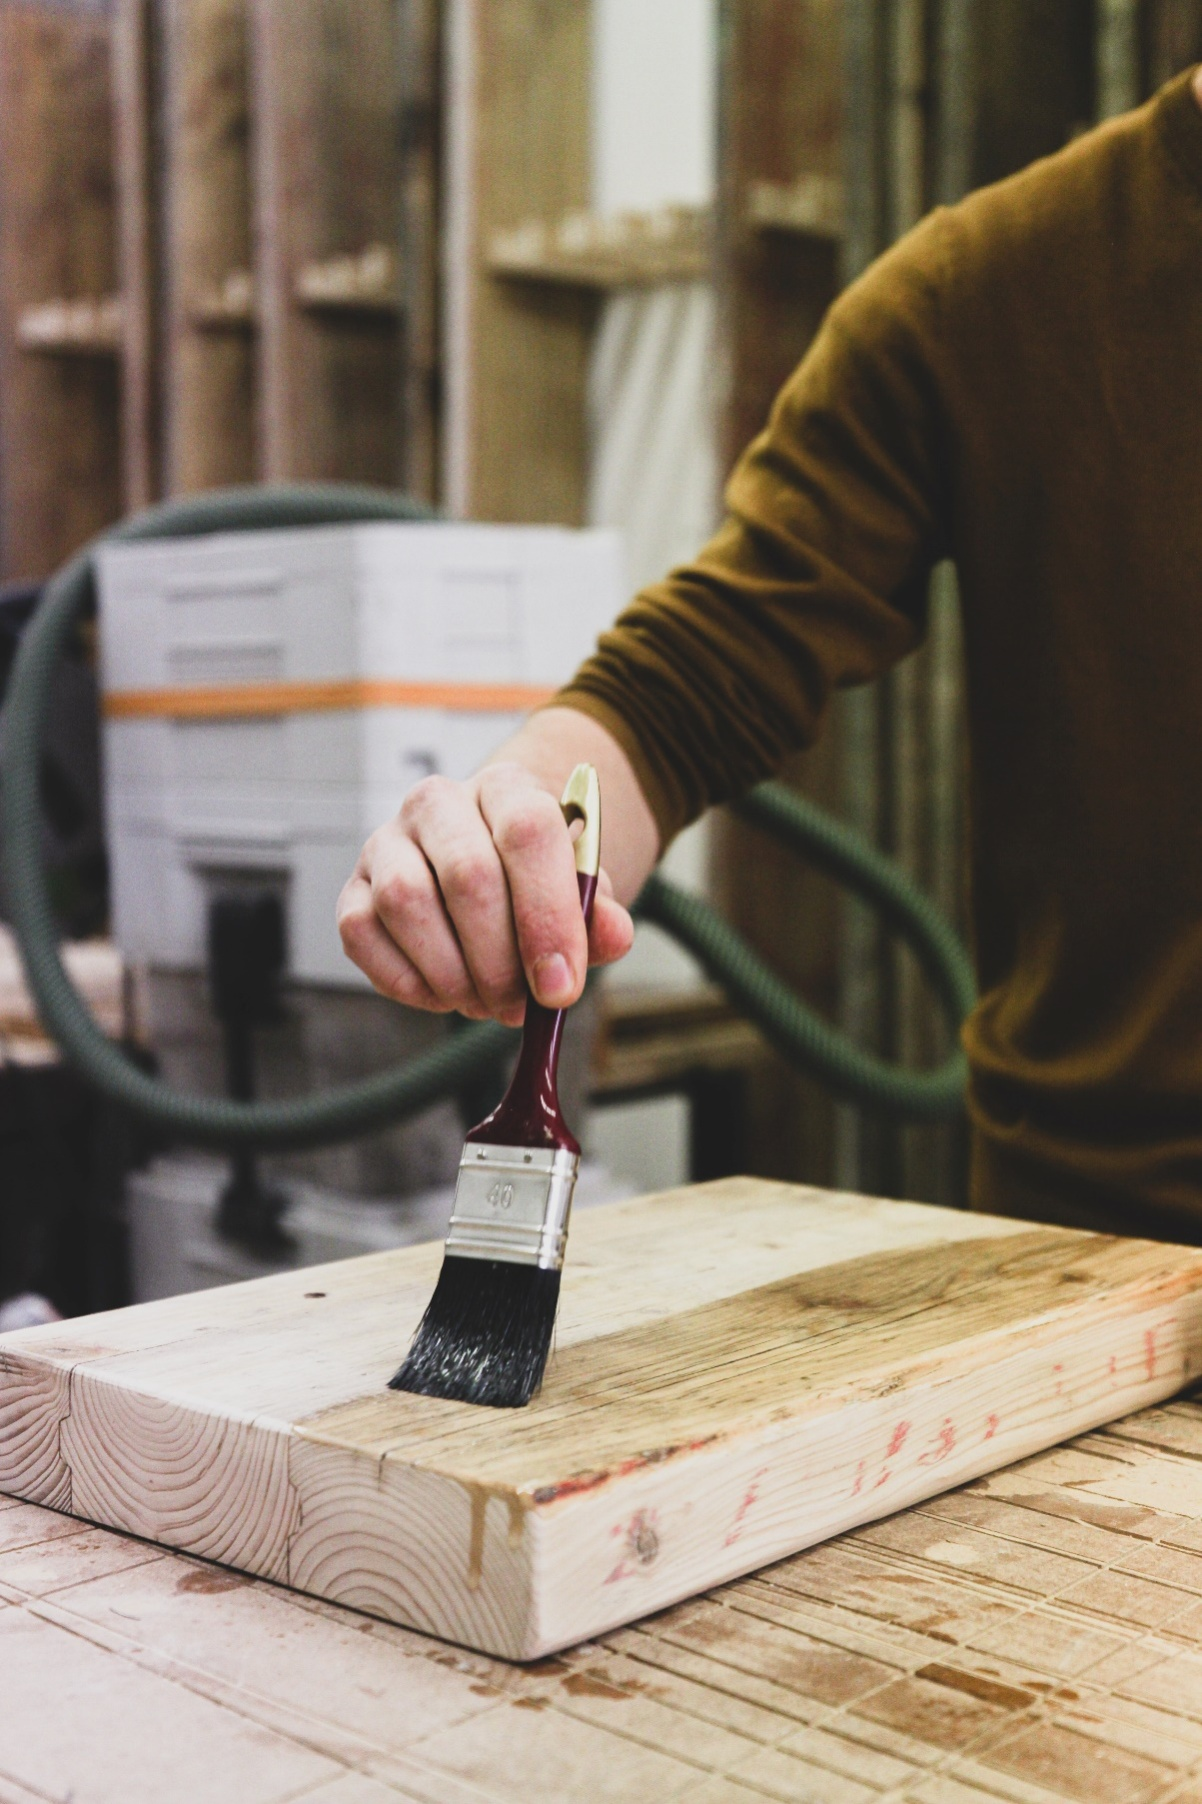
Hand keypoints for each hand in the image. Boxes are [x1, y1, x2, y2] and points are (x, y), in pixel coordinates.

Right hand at [337, 761, 634, 1023]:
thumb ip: (599, 915)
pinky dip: (408, 981)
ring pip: (408, 903)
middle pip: (468, 875)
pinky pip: (362, 935)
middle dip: (500, 960)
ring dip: (452, 973)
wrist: (487, 870)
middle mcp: (438, 802)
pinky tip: (443, 993)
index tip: (560, 986)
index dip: (546, 915)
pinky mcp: (352, 888)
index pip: (527, 830)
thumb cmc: (534, 884)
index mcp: (506, 787)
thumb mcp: (579, 896)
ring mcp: (386, 842)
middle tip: (520, 1005)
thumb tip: (611, 935)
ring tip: (484, 1001)